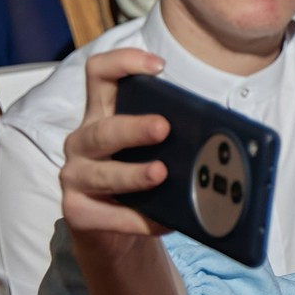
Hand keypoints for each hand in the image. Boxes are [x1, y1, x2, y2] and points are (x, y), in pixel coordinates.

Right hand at [58, 48, 172, 241]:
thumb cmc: (139, 181)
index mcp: (102, 115)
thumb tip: (219, 141)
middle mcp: (82, 141)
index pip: (99, 75)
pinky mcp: (76, 212)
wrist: (113, 231)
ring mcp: (75, 177)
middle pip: (102, 128)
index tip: (159, 66)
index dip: (124, 63)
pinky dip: (138, 219)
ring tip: (161, 173)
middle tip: (163, 127)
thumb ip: (172, 139)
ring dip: (133, 174)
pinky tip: (163, 221)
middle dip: (133, 127)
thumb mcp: (152, 150)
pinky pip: (108, 215)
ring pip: (102, 173)